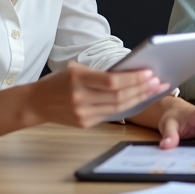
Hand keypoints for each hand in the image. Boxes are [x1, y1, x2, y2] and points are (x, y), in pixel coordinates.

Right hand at [27, 63, 169, 128]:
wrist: (36, 102)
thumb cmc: (58, 82)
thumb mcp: (75, 70)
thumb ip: (99, 73)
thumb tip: (129, 73)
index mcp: (77, 79)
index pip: (111, 81)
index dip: (133, 78)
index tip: (150, 73)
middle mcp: (80, 98)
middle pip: (118, 96)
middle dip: (142, 89)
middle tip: (159, 82)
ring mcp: (82, 113)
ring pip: (118, 107)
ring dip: (139, 98)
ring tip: (154, 90)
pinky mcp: (84, 124)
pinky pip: (111, 114)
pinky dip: (127, 107)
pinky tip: (139, 99)